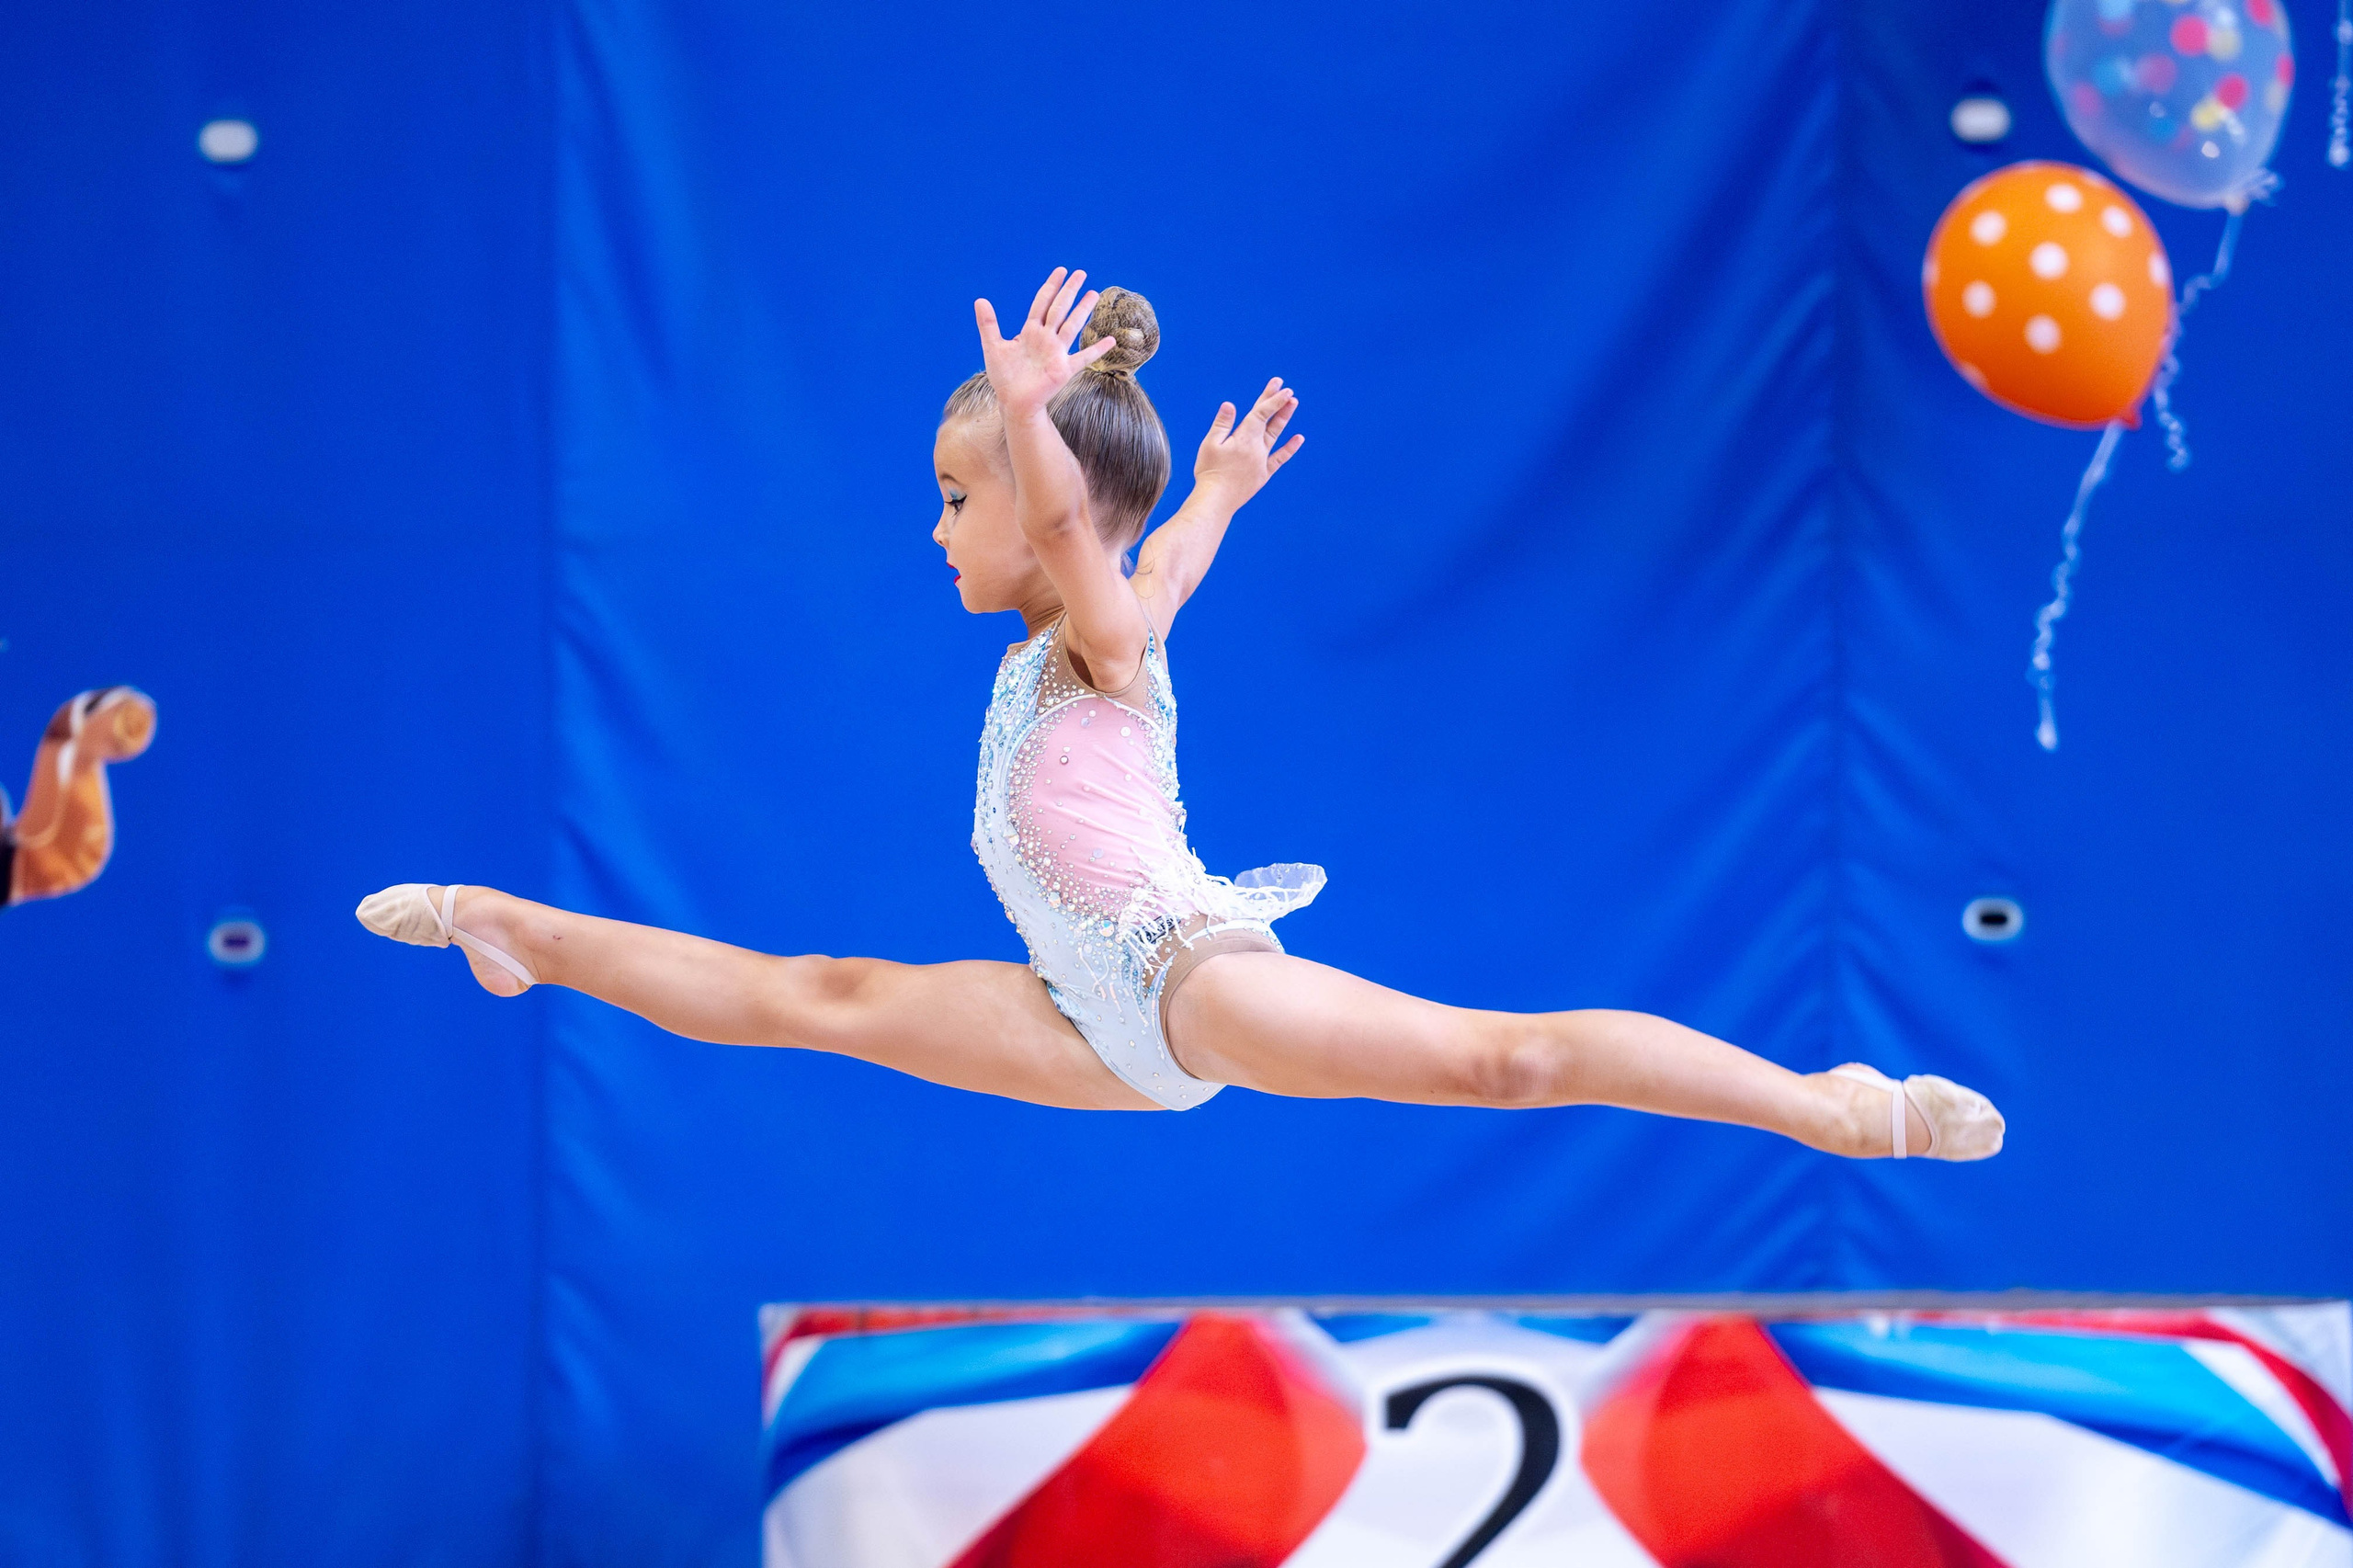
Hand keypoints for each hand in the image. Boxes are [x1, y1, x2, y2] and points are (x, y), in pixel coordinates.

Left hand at [973, 268, 1115, 417]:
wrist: (1012, 401)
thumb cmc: (1004, 376)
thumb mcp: (993, 346)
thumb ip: (988, 324)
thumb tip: (980, 299)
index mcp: (1030, 330)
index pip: (1042, 303)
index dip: (1051, 286)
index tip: (1061, 272)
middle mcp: (1046, 338)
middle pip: (1059, 308)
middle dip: (1069, 290)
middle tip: (1081, 273)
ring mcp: (1056, 352)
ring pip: (1071, 326)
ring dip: (1082, 310)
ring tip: (1093, 294)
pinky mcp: (1063, 369)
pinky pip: (1083, 357)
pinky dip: (1097, 350)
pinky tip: (1110, 340)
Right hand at [1192, 378, 1302, 508]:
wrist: (1217, 500)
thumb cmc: (1210, 471)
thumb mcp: (1210, 444)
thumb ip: (1222, 424)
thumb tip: (1230, 404)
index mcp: (1244, 438)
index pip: (1260, 413)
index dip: (1272, 399)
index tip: (1282, 387)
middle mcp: (1257, 447)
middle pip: (1269, 420)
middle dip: (1278, 402)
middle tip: (1287, 389)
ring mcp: (1262, 461)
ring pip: (1276, 435)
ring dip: (1284, 418)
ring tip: (1293, 404)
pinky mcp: (1263, 474)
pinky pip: (1279, 459)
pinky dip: (1289, 449)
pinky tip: (1299, 438)